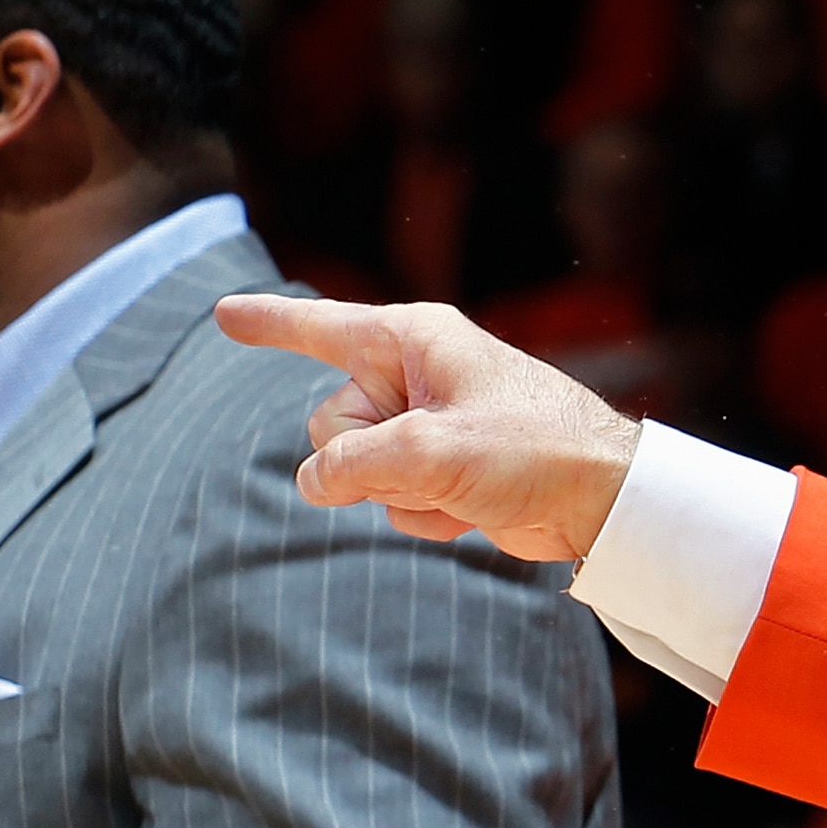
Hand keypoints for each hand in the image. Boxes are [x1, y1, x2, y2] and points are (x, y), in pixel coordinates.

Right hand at [215, 295, 641, 562]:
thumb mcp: (429, 451)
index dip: (269, 324)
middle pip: (329, 424)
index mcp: (413, 340)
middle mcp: (414, 375)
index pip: (320, 327)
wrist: (603, 500)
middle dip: (368, 460)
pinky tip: (473, 510)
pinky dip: (426, 513)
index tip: (223, 314)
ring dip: (404, 494)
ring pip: (358, 471)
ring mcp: (426, 426)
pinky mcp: (441, 470)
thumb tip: (313, 483)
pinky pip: (392, 499)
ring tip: (466, 485)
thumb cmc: (532, 451)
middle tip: (435, 461)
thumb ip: (351, 463)